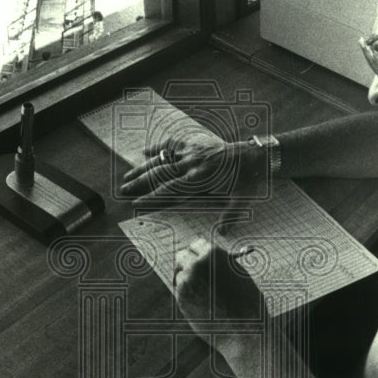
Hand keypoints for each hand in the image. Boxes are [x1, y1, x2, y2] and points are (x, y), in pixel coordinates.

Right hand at [119, 134, 266, 205]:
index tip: (135, 203)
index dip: (151, 198)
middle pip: (159, 174)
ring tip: (127, 176)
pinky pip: (172, 144)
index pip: (169, 191)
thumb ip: (229, 217)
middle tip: (122, 190)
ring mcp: (192, 152)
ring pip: (162, 160)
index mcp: (200, 180)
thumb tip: (221, 234)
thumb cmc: (247, 179)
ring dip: (143, 168)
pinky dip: (158, 147)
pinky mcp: (194, 143)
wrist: (254, 154)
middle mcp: (191, 165)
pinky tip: (145, 151)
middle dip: (139, 183)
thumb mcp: (240, 200)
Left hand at [173, 238, 270, 377]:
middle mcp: (196, 264)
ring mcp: (186, 281)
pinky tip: (202, 306)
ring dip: (187, 282)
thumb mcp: (237, 274)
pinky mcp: (181, 299)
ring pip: (180, 276)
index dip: (198, 253)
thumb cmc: (246, 302)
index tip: (198, 259)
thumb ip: (218, 264)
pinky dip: (187, 296)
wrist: (243, 329)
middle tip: (191, 273)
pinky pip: (179, 292)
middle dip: (186, 264)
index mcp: (213, 254)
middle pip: (181, 256)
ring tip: (206, 297)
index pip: (196, 244)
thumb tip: (205, 259)